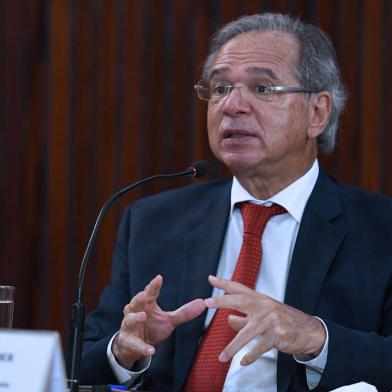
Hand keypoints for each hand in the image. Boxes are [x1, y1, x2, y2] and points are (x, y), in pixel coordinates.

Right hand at [112, 275, 205, 368]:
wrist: (134, 345)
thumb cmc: (152, 326)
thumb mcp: (169, 320)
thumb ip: (184, 313)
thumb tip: (203, 303)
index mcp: (147, 305)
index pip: (150, 293)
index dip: (154, 286)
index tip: (159, 278)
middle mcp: (135, 312)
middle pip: (135, 303)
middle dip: (139, 298)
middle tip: (144, 294)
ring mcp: (129, 326)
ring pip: (129, 320)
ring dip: (135, 318)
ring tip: (143, 316)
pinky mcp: (127, 341)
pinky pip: (134, 344)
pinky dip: (142, 347)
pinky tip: (151, 350)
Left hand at [205, 275, 325, 365]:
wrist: (309, 330)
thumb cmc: (284, 320)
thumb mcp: (264, 315)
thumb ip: (245, 317)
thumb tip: (228, 319)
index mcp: (260, 299)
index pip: (239, 288)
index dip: (225, 283)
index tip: (211, 279)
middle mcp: (264, 306)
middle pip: (240, 301)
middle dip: (223, 301)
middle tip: (207, 302)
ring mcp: (270, 320)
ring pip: (247, 333)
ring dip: (233, 347)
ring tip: (222, 356)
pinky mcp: (277, 335)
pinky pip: (259, 347)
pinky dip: (250, 356)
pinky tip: (242, 361)